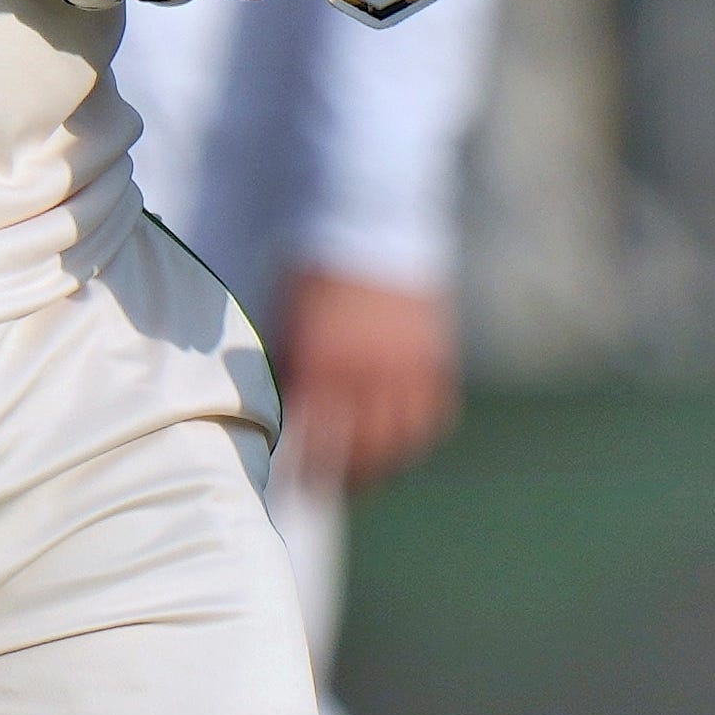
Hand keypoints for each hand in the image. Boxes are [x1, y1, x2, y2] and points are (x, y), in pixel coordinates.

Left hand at [270, 268, 458, 491]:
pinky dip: (419, 434)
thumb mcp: (285, 320)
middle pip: (365, 450)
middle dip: (346, 480)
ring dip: (386, 465)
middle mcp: (370, 369)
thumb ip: (287, 370)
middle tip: (329, 491)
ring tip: (367, 477)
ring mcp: (408, 364)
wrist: (365, 223)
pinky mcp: (435, 355)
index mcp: (325, 362)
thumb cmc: (310, 275)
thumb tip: (279, 419)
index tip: (295, 490)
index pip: (318, 439)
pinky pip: (435, 412)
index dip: (307, 472)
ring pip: (405, 439)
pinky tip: (402, 443)